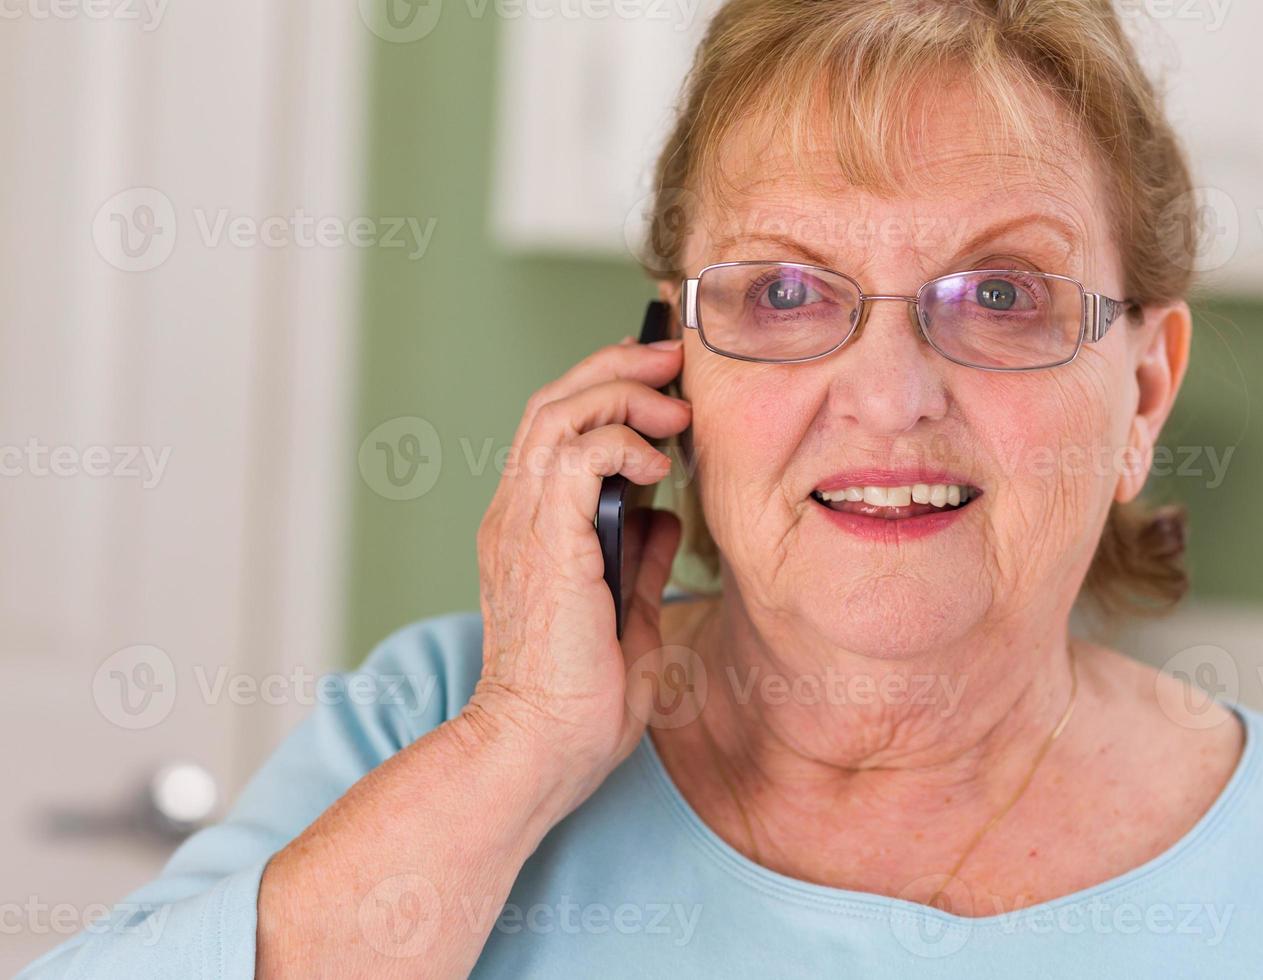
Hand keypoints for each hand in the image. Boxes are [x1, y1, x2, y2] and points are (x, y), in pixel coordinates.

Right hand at [464, 334, 689, 801]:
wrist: (539, 754)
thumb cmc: (578, 705)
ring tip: (674, 403)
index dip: (607, 390)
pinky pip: (577, 458)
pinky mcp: (544, 545)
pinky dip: (621, 442)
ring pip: (558, 414)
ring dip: (622, 392)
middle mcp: (515, 517)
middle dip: (617, 365)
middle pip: (552, 402)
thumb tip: (663, 516)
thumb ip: (637, 561)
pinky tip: (658, 465)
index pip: (556, 429)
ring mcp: (521, 527)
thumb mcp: (626, 618)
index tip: (664, 384)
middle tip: (672, 360)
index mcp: (530, 530)